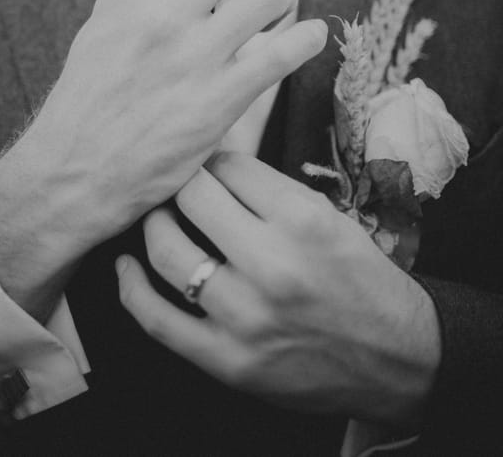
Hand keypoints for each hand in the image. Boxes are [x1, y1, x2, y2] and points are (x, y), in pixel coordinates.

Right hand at [0, 0, 326, 320]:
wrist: (73, 171)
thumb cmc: (89, 101)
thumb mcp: (103, 27)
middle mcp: (161, 16)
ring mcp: (191, 58)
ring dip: (284, 0)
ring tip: (274, 20)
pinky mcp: (217, 102)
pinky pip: (282, 54)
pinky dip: (307, 39)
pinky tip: (310, 38)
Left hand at [117, 152, 441, 427]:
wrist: (396, 358)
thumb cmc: (361, 279)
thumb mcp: (329, 217)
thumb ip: (270, 190)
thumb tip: (212, 162)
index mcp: (302, 220)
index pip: (228, 166)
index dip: (214, 161)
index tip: (211, 168)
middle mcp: (272, 265)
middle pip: (192, 198)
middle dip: (184, 185)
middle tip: (183, 187)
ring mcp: (246, 317)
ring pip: (167, 252)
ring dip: (155, 227)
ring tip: (160, 219)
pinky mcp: (229, 361)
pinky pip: (158, 319)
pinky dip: (132, 289)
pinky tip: (126, 267)